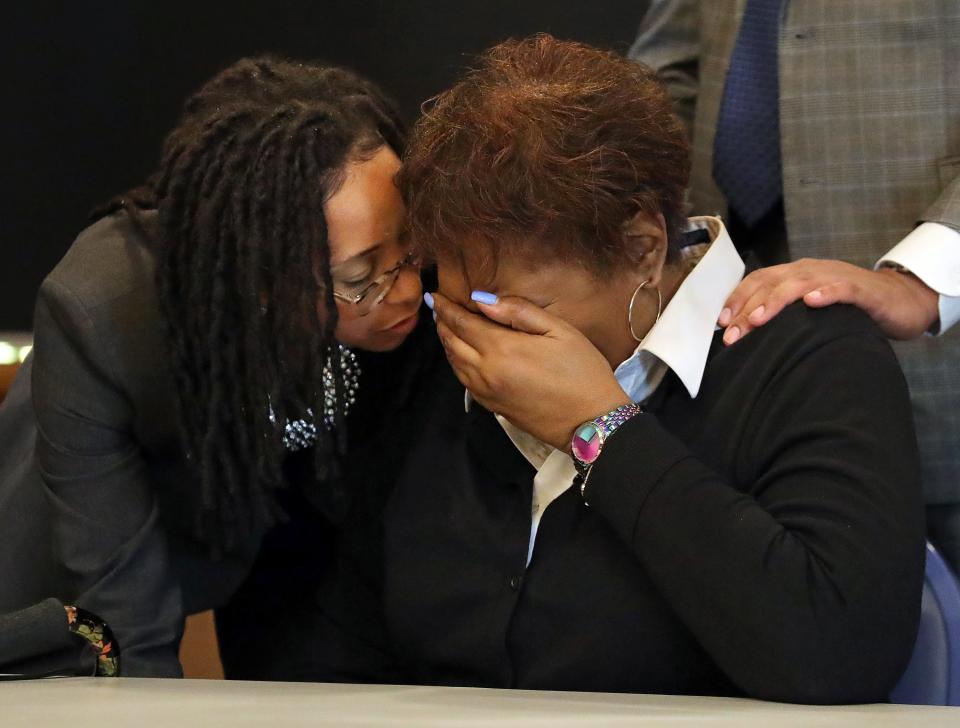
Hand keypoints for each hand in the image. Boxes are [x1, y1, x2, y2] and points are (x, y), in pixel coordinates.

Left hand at [431, 292, 630, 450]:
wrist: (592, 421)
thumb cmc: (583, 372)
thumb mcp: (559, 330)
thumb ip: (519, 312)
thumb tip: (483, 300)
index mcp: (502, 350)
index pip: (462, 323)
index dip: (446, 308)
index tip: (434, 296)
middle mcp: (487, 372)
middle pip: (452, 343)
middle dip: (442, 323)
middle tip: (437, 309)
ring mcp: (488, 393)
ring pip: (455, 364)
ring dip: (447, 344)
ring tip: (446, 328)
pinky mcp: (494, 407)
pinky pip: (465, 382)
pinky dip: (457, 364)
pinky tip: (462, 356)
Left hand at [718, 259, 939, 343]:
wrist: (899, 300)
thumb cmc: (849, 309)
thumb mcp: (810, 309)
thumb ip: (784, 315)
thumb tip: (747, 334)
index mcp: (795, 274)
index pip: (759, 280)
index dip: (737, 298)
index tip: (720, 322)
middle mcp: (811, 271)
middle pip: (772, 284)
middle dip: (748, 308)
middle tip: (732, 334)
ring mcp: (835, 277)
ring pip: (799, 284)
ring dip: (775, 301)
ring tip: (758, 319)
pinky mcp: (861, 290)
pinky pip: (841, 288)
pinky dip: (825, 293)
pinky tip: (812, 303)